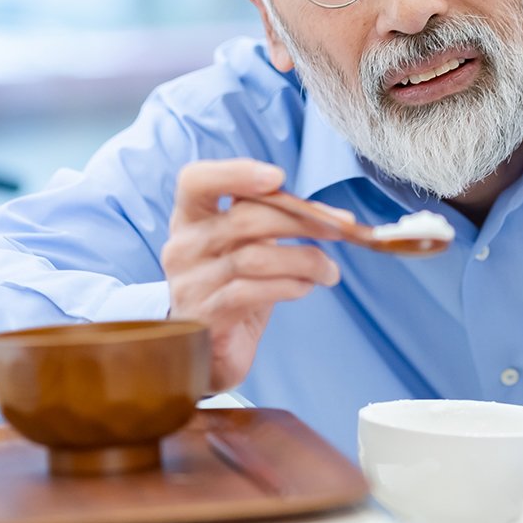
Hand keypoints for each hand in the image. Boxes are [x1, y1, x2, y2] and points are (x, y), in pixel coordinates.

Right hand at [162, 158, 351, 392]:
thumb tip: (339, 218)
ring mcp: (191, 283)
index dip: (235, 173)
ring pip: (255, 257)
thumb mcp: (253, 246)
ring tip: (330, 271)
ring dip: (305, 260)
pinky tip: (306, 287)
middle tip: (338, 229)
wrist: (209, 349)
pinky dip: (290, 286)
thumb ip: (286, 222)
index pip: (196, 181)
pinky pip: (253, 292)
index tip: (278, 176)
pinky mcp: (206, 316)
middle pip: (244, 219)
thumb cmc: (234, 287)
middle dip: (301, 221)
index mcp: (190, 218)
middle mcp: (183, 246)